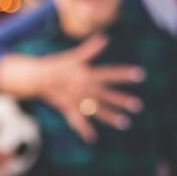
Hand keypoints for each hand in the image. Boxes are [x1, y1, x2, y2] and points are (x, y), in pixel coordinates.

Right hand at [0, 35, 143, 143]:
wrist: (36, 77)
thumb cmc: (57, 65)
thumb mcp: (74, 57)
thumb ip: (90, 49)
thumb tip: (104, 36)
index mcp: (87, 74)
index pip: (110, 73)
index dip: (125, 74)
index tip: (141, 74)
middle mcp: (84, 88)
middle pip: (106, 95)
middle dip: (122, 101)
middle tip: (138, 106)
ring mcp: (76, 100)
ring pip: (96, 110)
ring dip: (111, 117)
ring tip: (125, 123)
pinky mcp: (67, 108)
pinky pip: (76, 121)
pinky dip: (84, 130)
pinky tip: (92, 139)